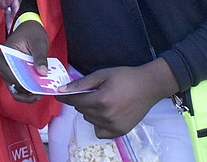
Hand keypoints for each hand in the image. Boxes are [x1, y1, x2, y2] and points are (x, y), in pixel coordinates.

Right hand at [0, 19, 48, 103]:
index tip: (37, 89)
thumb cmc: (32, 33)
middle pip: (13, 85)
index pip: (11, 76)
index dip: (24, 85)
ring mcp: (8, 71)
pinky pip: (19, 87)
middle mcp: (3, 65)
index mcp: (5, 56)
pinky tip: (38, 92)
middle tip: (42, 93)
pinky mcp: (14, 74)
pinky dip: (27, 92)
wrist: (30, 28)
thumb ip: (39, 57)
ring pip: (15, 90)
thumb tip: (42, 72)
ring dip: (27, 94)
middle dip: (27, 91)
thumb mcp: (38, 42)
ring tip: (41, 94)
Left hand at [57, 58, 178, 137]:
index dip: (64, 96)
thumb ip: (82, 83)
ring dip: (90, 110)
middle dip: (81, 99)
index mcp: (101, 100)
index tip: (58, 93)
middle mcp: (106, 116)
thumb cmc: (126, 77)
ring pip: (88, 119)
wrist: (149, 86)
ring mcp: (113, 126)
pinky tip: (105, 113)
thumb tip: (62, 89)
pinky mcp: (119, 132)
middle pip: (80, 109)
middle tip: (92, 91)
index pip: (74, 100)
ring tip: (103, 100)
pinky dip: (98, 123)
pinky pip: (99, 131)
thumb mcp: (102, 74)